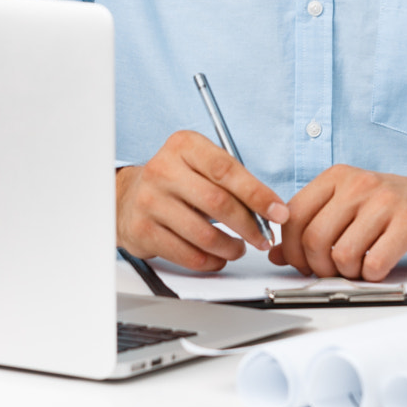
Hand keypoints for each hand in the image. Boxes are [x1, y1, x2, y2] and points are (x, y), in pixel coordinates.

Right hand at [115, 129, 290, 271]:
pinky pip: (187, 254)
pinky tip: (218, 257)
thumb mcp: (200, 164)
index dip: (258, 194)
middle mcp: (163, 169)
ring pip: (204, 234)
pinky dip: (211, 261)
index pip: (226, 170)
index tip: (278, 212)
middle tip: (263, 238)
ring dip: (230, 247)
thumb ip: (233, 180)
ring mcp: (150, 201)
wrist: (127, 197)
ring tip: (238, 248)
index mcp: (184, 145)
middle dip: (249, 226)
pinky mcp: (143, 230)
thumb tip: (271, 209)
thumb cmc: (177, 180)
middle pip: (218, 202)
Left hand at [271, 167, 406, 281]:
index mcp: (338, 177)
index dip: (292, 250)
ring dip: (349, 273)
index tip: (302, 264)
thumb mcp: (349, 208)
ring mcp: (386, 201)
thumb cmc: (396, 208)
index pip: (293, 217)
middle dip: (319, 267)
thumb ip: (312, 225)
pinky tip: (380, 266)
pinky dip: (373, 275)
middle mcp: (359, 184)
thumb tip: (277, 253)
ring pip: (343, 254)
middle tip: (334, 272)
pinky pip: (374, 262)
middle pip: (314, 239)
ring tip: (361, 267)